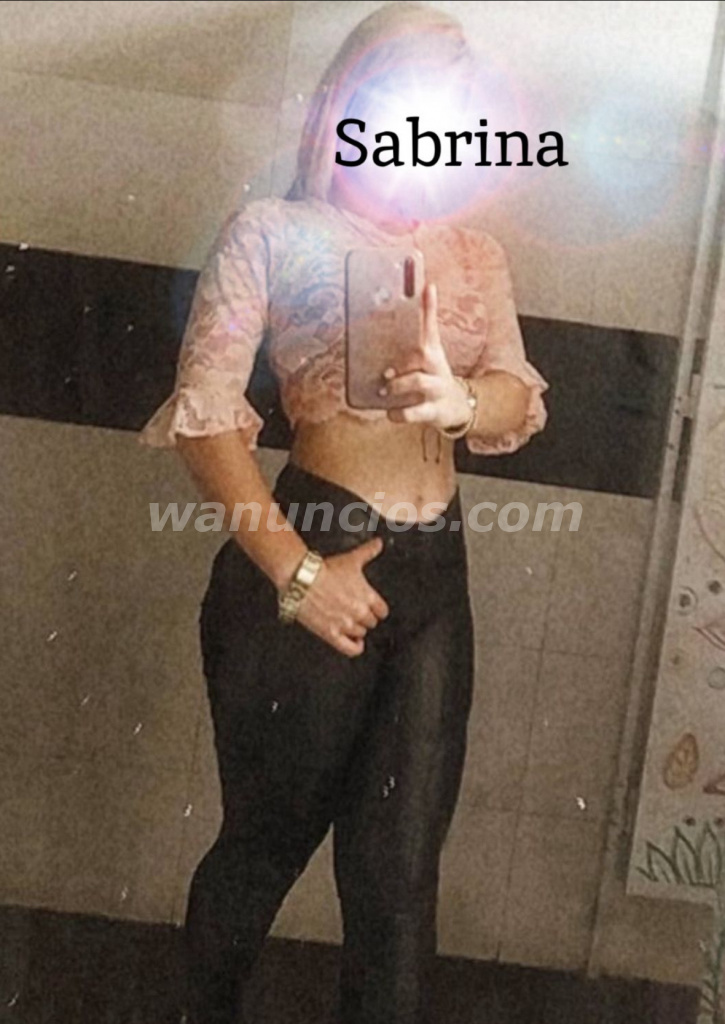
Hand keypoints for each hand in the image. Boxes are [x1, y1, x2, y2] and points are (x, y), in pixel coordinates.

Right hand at [293, 537, 389, 657]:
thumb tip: (378, 543)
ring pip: (360, 633)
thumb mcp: (351, 559)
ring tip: (347, 621)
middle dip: (364, 617)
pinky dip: (355, 647)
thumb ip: (368, 552)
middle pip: (371, 623)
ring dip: (355, 629)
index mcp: (368, 596)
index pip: (382, 611)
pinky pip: (351, 649)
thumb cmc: (324, 568)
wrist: (302, 577)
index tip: (371, 607)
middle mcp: (360, 612)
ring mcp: (346, 624)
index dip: (376, 609)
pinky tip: (355, 644)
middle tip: (353, 611)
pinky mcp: (331, 634)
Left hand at [381, 283, 471, 431]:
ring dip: (398, 385)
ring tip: (384, 390)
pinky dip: (399, 413)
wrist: (456, 406)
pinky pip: (414, 412)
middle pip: (424, 353)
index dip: (429, 306)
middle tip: (385, 370)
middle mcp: (436, 367)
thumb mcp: (428, 354)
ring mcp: (436, 389)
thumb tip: (406, 304)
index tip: (428, 286)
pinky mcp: (433, 411)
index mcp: (432, 351)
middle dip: (403, 357)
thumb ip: (415, 335)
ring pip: (419, 382)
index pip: (431, 325)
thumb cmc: (433, 376)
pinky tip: (390, 412)